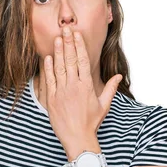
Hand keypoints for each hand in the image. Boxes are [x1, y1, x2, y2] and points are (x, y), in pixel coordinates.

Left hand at [42, 25, 122, 154]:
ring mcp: (62, 92)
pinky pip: (50, 80)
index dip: (78, 45)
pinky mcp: (52, 99)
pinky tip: (48, 58)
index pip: (82, 60)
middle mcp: (74, 86)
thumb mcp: (103, 105)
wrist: (77, 138)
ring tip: (57, 38)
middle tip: (66, 29)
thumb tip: (118, 76)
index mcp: (87, 86)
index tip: (76, 34)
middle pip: (70, 59)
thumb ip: (110, 88)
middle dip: (68, 43)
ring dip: (58, 52)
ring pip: (59, 67)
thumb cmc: (91, 123)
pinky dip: (48, 68)